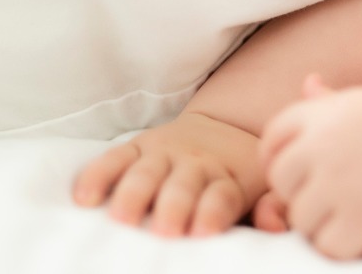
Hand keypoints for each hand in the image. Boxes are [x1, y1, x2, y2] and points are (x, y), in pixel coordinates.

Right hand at [72, 112, 266, 235]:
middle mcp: (197, 162)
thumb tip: (276, 224)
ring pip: (147, 173)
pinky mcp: (136, 147)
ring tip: (121, 220)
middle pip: (185, 184)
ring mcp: (164, 153)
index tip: (203, 232)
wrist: (223, 130)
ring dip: (134, 195)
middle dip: (174, 206)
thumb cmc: (242, 175)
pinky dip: (97, 176)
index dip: (214, 212)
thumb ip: (273, 207)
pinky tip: (85, 199)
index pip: (224, 195)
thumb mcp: (266, 188)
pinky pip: (114, 159)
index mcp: (231, 177)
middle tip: (164, 231)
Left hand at [259, 75, 361, 258]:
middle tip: (339, 197)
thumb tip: (308, 82)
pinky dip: (347, 246)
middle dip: (302, 194)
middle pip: (281, 179)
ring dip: (325, 223)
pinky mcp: (360, 220)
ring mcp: (343, 182)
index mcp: (335, 110)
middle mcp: (332, 141)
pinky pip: (326, 245)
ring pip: (300, 217)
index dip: (281, 158)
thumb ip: (337, 104)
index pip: (275, 135)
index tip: (305, 172)